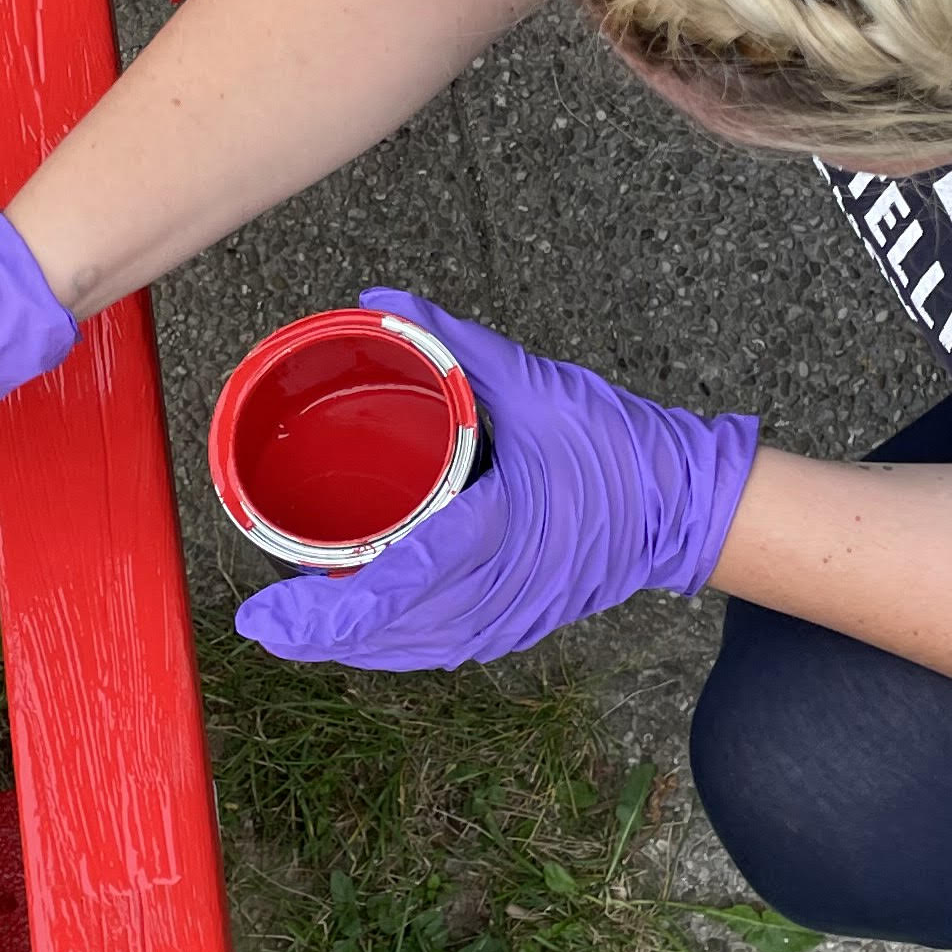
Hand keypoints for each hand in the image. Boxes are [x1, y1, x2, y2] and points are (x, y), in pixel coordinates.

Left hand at [235, 289, 756, 671]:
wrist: (690, 506)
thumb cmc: (621, 448)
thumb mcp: (538, 385)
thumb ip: (456, 344)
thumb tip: (384, 301)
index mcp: (500, 533)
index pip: (400, 584)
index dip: (325, 613)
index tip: (266, 615)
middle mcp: (499, 592)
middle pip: (390, 634)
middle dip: (319, 634)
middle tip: (261, 619)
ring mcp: (510, 618)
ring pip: (412, 650)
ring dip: (351, 643)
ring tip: (295, 624)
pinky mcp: (517, 624)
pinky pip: (439, 647)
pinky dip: (392, 643)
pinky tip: (361, 630)